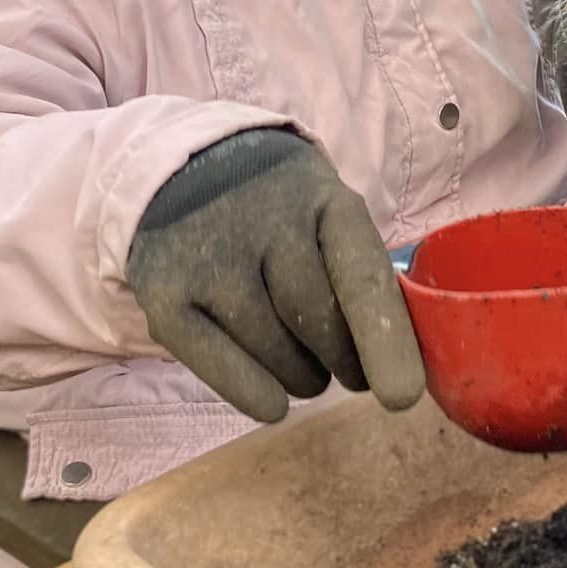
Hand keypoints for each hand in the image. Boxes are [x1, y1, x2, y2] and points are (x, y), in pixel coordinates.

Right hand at [127, 128, 424, 421]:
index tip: (401, 395)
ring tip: (310, 372)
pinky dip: (252, 391)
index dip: (384, 338)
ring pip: (272, 349)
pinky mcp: (165, 293)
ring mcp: (209, 257)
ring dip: (303, 377)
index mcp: (325, 200)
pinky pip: (217, 364)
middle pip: (317, 320)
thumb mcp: (328, 211)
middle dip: (345, 360)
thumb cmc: (282, 205)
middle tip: (353, 374)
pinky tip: (275, 401)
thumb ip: (358, 270)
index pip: (360, 274)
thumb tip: (395, 357)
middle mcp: (265, 222)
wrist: (186, 165)